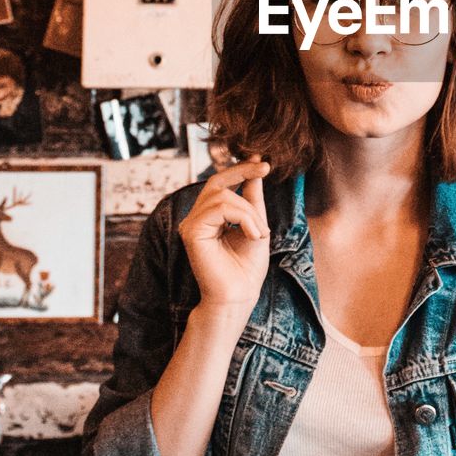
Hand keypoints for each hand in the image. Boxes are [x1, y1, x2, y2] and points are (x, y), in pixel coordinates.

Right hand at [178, 157, 270, 313]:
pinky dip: (243, 218)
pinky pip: (220, 208)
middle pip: (217, 181)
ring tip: (259, 233)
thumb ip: (252, 198)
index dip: (240, 168)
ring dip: (249, 211)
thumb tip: (255, 168)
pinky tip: (252, 235)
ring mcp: (191, 224)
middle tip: (265, 167)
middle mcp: (196, 218)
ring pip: (223, 195)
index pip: (221, 183)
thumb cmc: (247, 267)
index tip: (262, 160)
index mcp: (210, 217)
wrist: (240, 295)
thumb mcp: (256, 224)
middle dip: (242, 171)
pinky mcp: (191, 232)